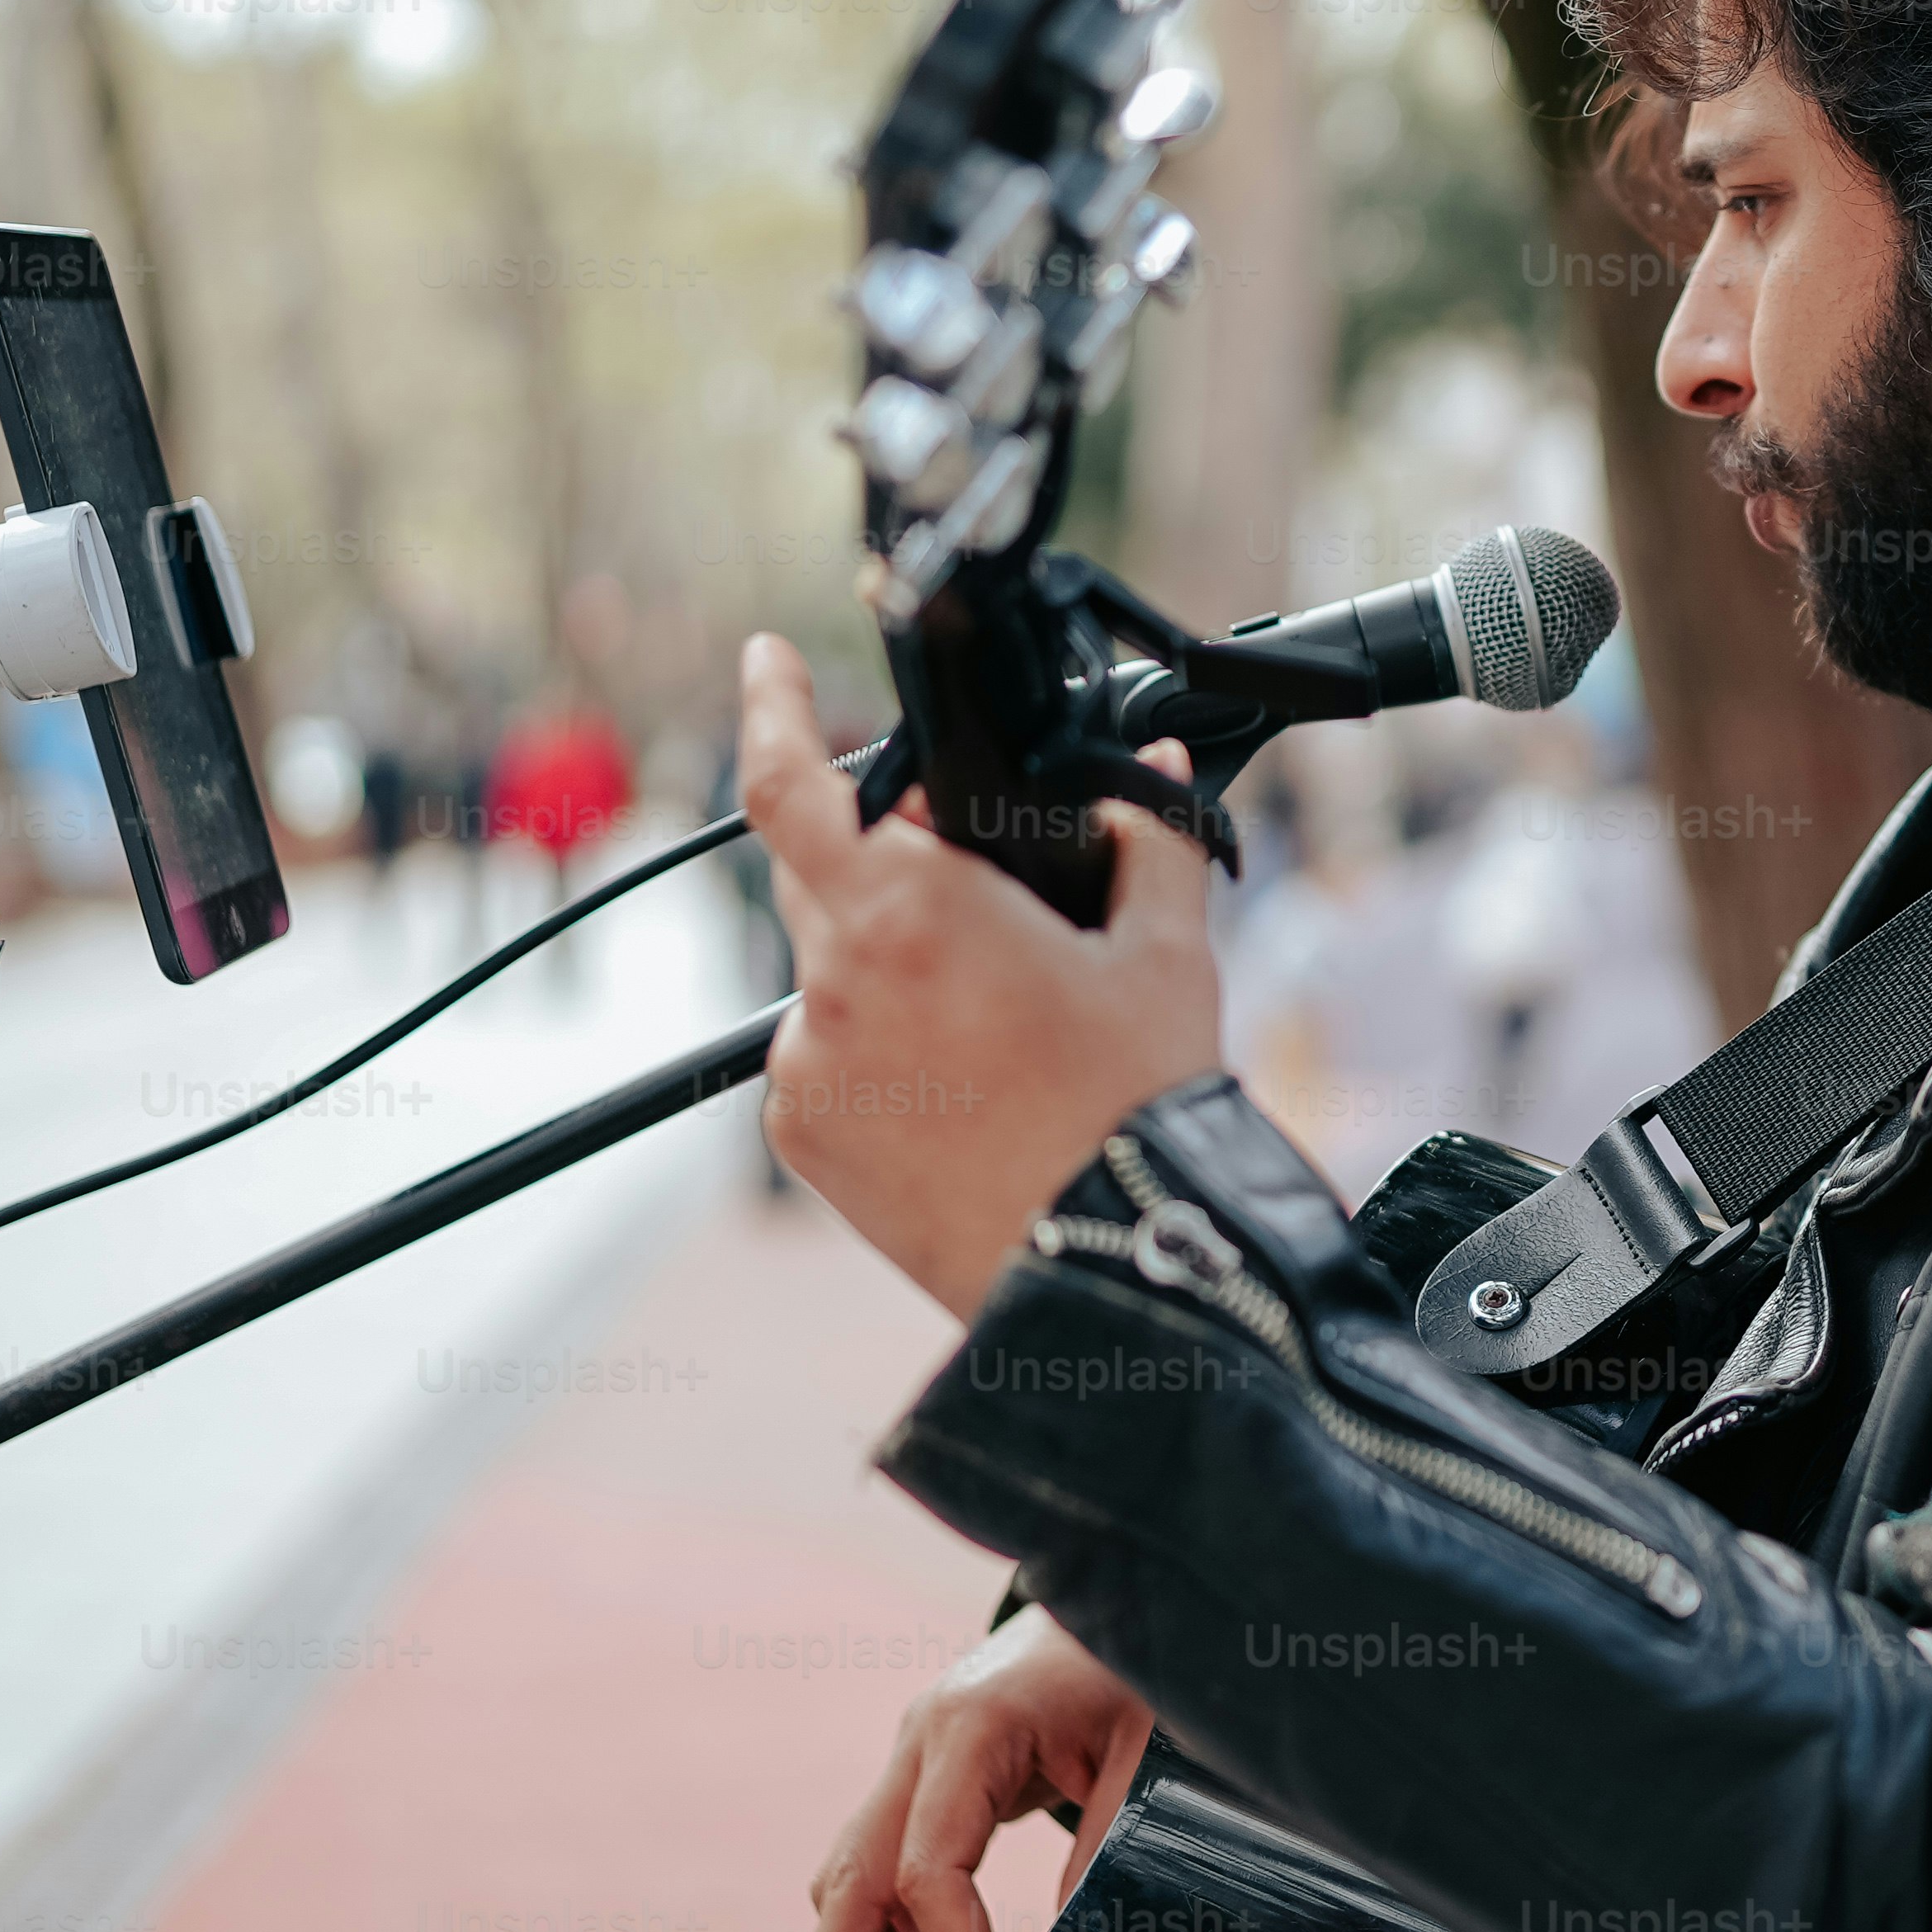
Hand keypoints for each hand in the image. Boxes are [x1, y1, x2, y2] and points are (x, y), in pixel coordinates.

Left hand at [738, 634, 1223, 1316]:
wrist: (1111, 1266)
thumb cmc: (1139, 1109)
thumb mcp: (1165, 957)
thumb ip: (1146, 842)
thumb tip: (1154, 776)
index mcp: (910, 907)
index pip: (787, 782)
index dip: (766, 708)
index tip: (766, 665)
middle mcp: (835, 979)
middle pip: (821, 872)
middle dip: (881, 859)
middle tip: (971, 897)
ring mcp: (808, 1064)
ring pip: (829, 967)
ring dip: (887, 962)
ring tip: (993, 1023)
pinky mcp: (804, 1134)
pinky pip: (821, 1053)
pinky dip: (874, 1045)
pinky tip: (962, 1084)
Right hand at [776, 1603, 1155, 1931]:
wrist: (1123, 1589)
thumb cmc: (1140, 1667)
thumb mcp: (1148, 1756)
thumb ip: (1105, 1855)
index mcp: (969, 1728)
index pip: (926, 1869)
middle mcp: (918, 1742)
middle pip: (850, 1880)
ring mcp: (911, 1758)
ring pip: (856, 1882)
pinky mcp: (924, 1777)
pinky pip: (885, 1868)